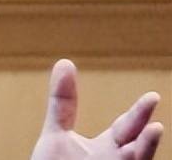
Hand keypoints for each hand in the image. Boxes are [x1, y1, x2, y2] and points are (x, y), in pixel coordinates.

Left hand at [31, 59, 162, 159]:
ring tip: (153, 135)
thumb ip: (62, 103)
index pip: (128, 128)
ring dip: (146, 152)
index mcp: (108, 148)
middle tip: (156, 122)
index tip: (153, 97)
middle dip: (148, 137)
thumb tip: (65, 62)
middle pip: (138, 149)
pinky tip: (132, 156)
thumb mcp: (56, 134)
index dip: (140, 114)